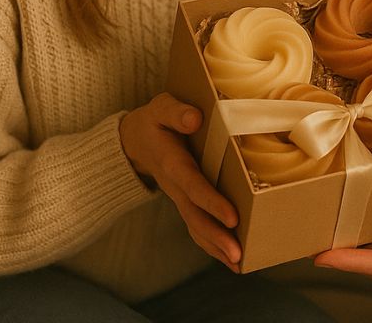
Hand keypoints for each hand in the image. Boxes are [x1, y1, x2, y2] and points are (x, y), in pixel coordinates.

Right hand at [120, 92, 240, 269]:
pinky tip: (230, 257)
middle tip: (237, 255)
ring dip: (215, 246)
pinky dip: (211, 243)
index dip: (212, 202)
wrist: (132, 140)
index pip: (193, 186)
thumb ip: (176, 112)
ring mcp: (178, 196)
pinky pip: (196, 224)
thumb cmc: (154, 120)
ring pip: (195, 226)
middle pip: (195, 216)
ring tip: (239, 263)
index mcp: (172, 162)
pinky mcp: (184, 200)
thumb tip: (195, 118)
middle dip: (216, 237)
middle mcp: (175, 185)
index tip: (232, 218)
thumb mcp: (161, 107)